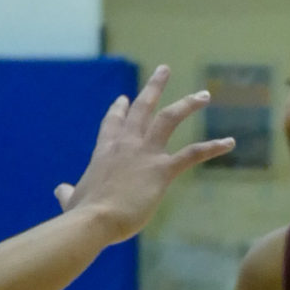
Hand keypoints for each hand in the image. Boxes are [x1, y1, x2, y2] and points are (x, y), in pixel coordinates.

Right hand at [54, 66, 233, 239]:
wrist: (94, 220)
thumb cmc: (82, 214)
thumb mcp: (72, 199)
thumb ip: (67, 193)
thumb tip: (60, 191)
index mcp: (104, 150)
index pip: (113, 122)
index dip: (119, 109)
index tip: (123, 98)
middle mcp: (126, 143)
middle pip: (143, 107)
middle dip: (155, 86)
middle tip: (165, 69)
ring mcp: (145, 153)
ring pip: (170, 118)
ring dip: (188, 103)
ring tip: (204, 94)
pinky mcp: (162, 169)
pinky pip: (193, 154)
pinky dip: (212, 147)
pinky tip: (229, 143)